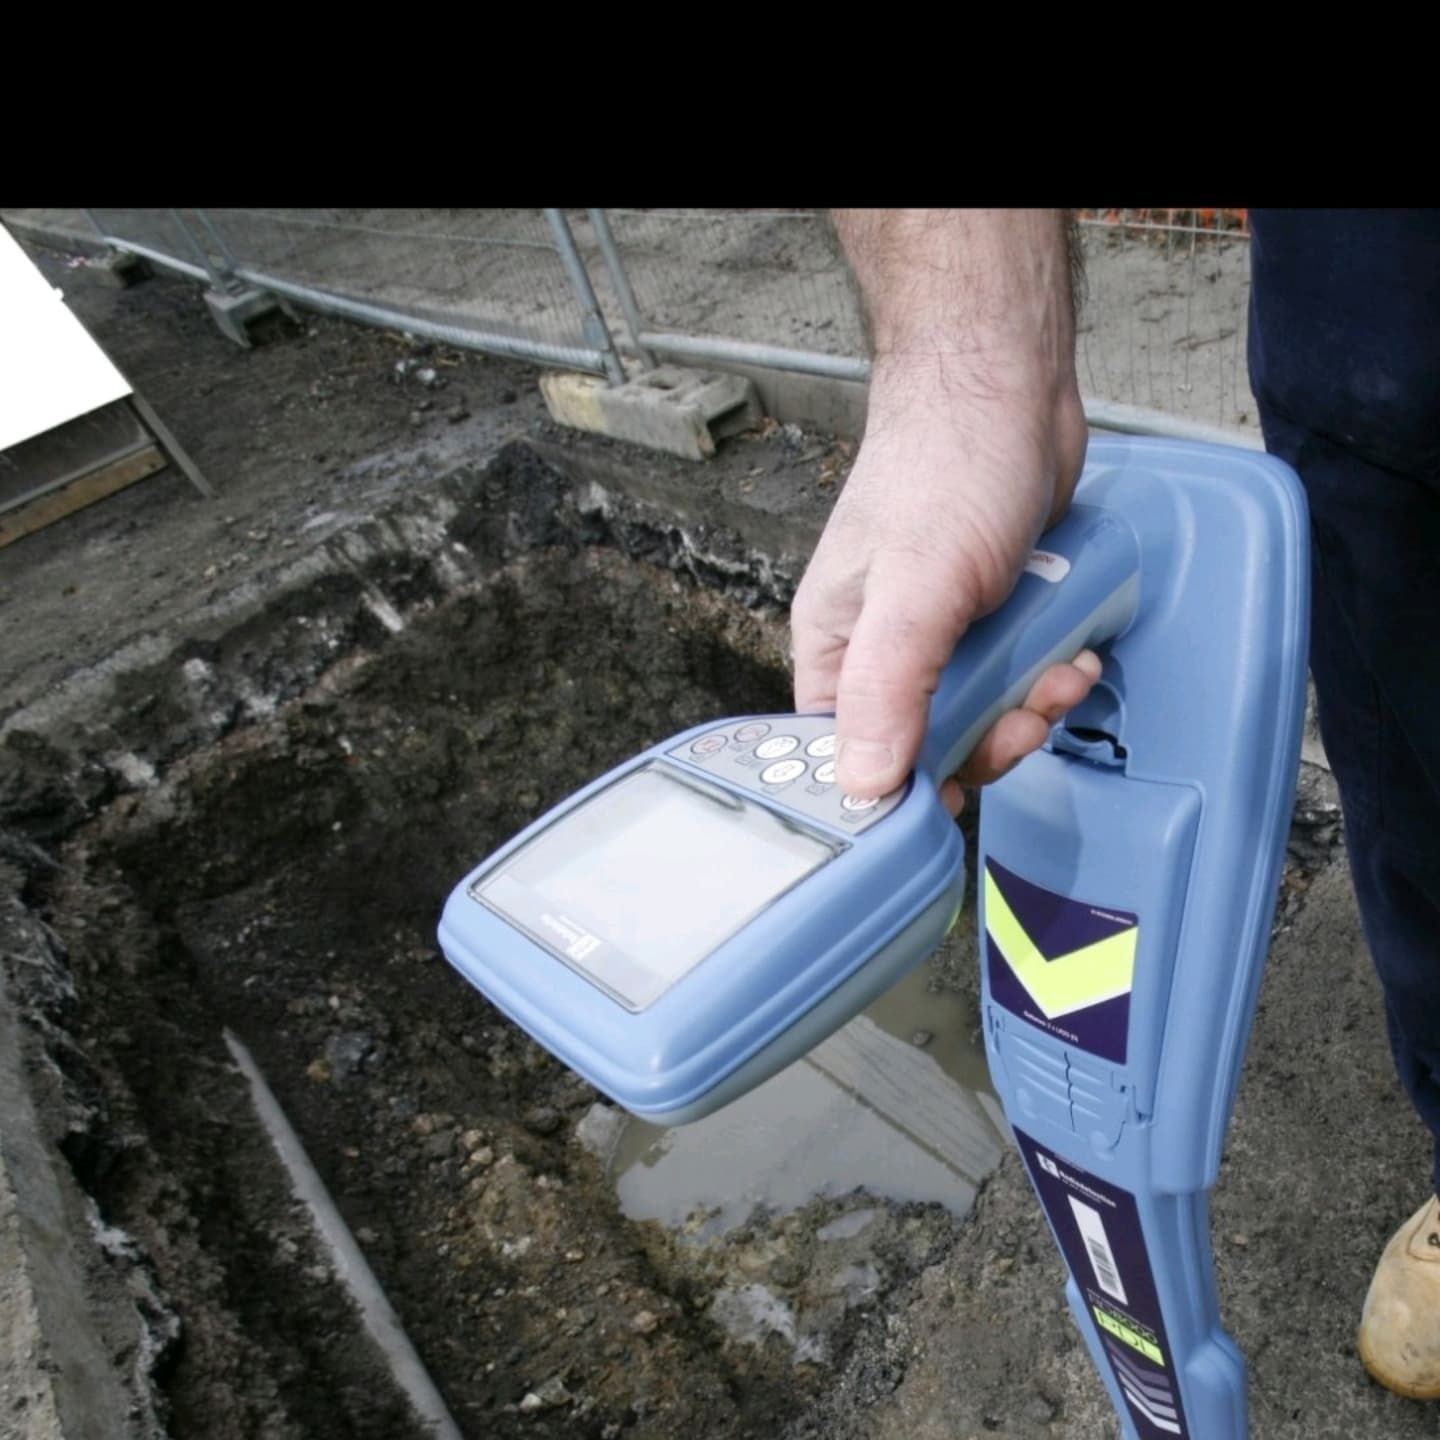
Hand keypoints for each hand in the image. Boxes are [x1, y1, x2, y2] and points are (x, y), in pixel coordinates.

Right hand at [790, 357, 1092, 813]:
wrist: (1009, 387)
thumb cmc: (944, 465)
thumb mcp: (917, 591)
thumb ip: (888, 692)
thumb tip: (865, 788)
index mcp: (834, 652)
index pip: (847, 762)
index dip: (900, 788)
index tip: (954, 788)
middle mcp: (879, 653)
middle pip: (926, 752)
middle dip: (989, 742)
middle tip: (1022, 716)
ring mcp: (939, 638)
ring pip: (982, 720)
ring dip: (1031, 708)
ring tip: (1057, 671)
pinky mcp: (991, 622)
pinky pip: (1019, 681)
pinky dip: (1050, 676)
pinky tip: (1070, 650)